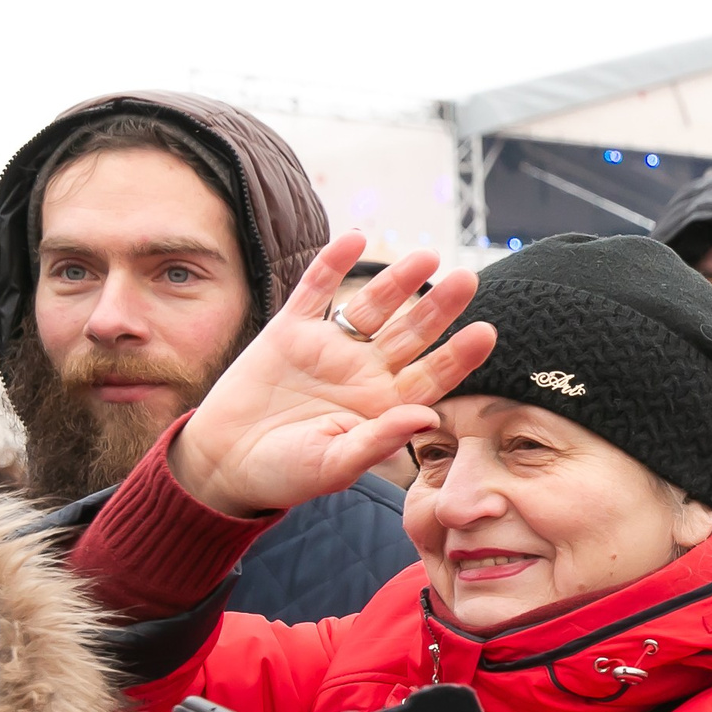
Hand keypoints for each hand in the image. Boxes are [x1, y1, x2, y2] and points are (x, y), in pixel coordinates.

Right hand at [170, 233, 492, 517]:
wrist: (226, 462)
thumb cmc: (287, 473)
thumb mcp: (334, 464)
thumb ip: (380, 441)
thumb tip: (427, 418)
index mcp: (385, 406)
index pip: (433, 376)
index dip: (459, 355)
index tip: (486, 333)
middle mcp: (365, 372)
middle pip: (412, 334)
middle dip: (440, 308)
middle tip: (469, 279)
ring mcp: (330, 349)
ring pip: (372, 307)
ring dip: (398, 281)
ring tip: (427, 257)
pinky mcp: (290, 331)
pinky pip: (315, 290)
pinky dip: (332, 263)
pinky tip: (355, 238)